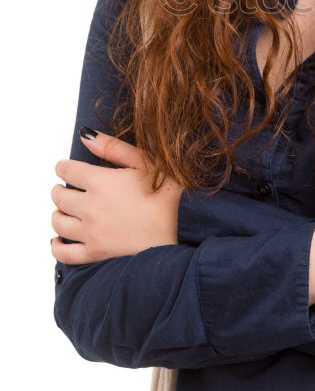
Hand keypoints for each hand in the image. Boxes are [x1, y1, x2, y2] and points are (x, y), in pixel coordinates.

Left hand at [50, 130, 183, 264]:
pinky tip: (58, 239)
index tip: (66, 168)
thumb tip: (86, 137)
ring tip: (67, 210)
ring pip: (58, 222)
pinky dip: (56, 245)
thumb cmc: (167, 198)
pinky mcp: (95, 254)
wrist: (182, 233)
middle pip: (59, 196)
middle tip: (67, 188)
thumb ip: (114, 148)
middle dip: (60, 190)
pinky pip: (64, 253)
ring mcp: (91, 232)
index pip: (67, 171)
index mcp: (101, 182)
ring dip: (58, 213)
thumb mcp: (146, 163)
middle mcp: (90, 207)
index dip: (64, 167)